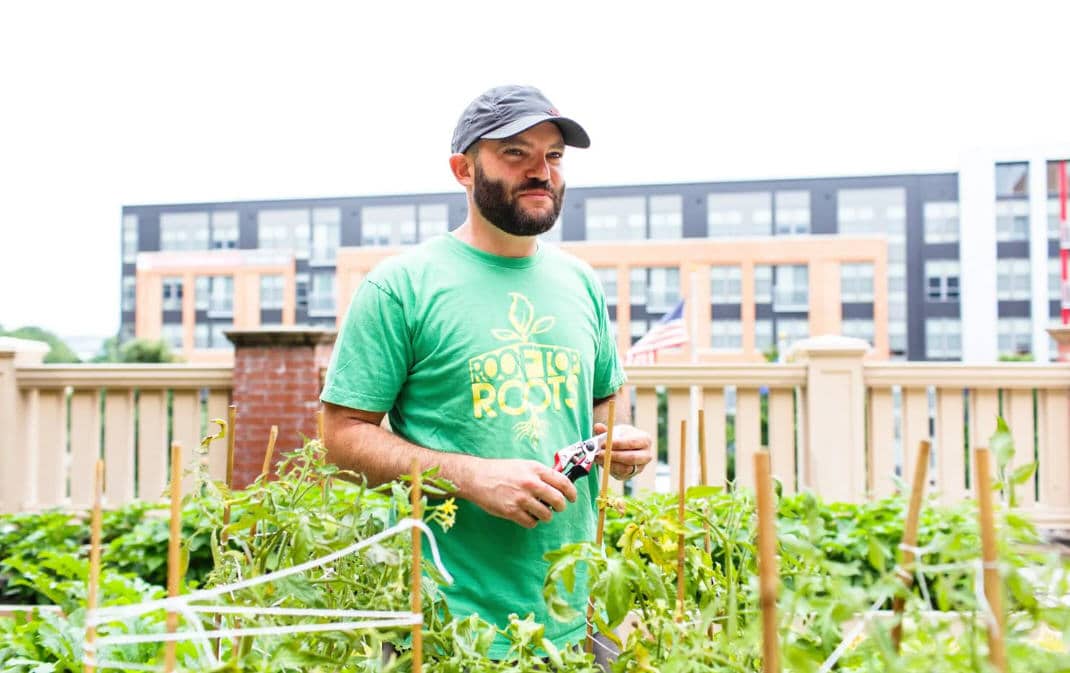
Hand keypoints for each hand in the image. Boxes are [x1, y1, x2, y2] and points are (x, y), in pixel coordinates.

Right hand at [463, 458, 577, 528]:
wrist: (477, 477)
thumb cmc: (500, 470)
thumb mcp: (523, 465)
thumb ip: (540, 473)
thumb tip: (557, 484)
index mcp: (535, 469)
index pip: (563, 482)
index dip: (571, 492)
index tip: (572, 498)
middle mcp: (531, 483)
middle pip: (558, 500)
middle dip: (561, 507)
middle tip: (557, 508)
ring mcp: (522, 498)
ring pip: (547, 515)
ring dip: (546, 516)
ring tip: (539, 512)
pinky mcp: (512, 511)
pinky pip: (531, 523)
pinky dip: (532, 521)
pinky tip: (526, 515)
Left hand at [593, 423, 653, 480]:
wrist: (625, 446)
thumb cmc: (621, 436)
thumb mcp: (615, 430)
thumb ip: (606, 430)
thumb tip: (597, 427)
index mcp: (645, 440)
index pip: (632, 443)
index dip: (617, 444)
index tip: (604, 443)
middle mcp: (646, 455)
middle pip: (631, 458)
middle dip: (613, 456)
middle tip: (599, 453)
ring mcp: (641, 466)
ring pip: (625, 468)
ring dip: (610, 463)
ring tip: (598, 457)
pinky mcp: (632, 474)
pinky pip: (621, 474)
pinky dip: (610, 469)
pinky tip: (602, 462)